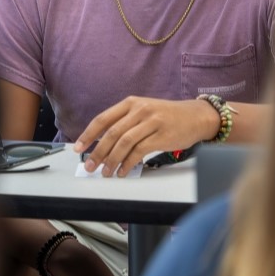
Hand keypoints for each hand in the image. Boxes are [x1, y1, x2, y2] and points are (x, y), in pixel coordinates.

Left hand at [73, 97, 217, 176]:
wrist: (195, 116)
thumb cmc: (167, 116)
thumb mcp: (144, 111)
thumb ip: (124, 122)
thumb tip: (102, 144)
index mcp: (131, 103)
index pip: (103, 119)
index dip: (88, 135)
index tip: (79, 148)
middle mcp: (139, 110)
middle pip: (111, 133)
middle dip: (98, 152)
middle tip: (90, 166)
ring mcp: (151, 122)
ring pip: (123, 143)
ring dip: (111, 160)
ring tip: (105, 172)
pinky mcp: (161, 135)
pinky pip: (139, 152)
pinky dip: (128, 164)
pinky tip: (122, 171)